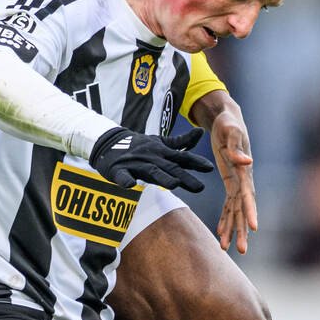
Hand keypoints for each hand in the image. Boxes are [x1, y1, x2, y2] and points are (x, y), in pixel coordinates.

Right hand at [88, 127, 212, 193]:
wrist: (110, 142)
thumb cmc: (140, 146)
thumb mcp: (161, 142)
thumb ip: (181, 142)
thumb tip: (201, 132)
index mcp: (162, 153)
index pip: (182, 157)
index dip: (195, 162)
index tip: (209, 168)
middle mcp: (151, 158)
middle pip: (170, 168)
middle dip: (184, 177)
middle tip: (199, 187)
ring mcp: (135, 164)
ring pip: (150, 171)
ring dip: (162, 178)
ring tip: (173, 185)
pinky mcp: (119, 170)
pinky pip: (122, 176)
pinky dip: (125, 180)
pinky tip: (130, 185)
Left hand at [205, 102, 257, 253]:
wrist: (227, 118)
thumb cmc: (230, 123)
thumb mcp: (231, 132)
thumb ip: (236, 147)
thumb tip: (246, 161)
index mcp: (245, 170)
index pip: (249, 195)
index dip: (251, 211)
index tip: (254, 228)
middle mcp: (244, 180)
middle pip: (244, 209)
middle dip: (242, 230)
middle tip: (241, 250)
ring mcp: (237, 182)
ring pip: (236, 211)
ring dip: (232, 229)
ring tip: (227, 248)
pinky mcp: (230, 182)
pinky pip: (228, 205)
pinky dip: (224, 218)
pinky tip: (220, 233)